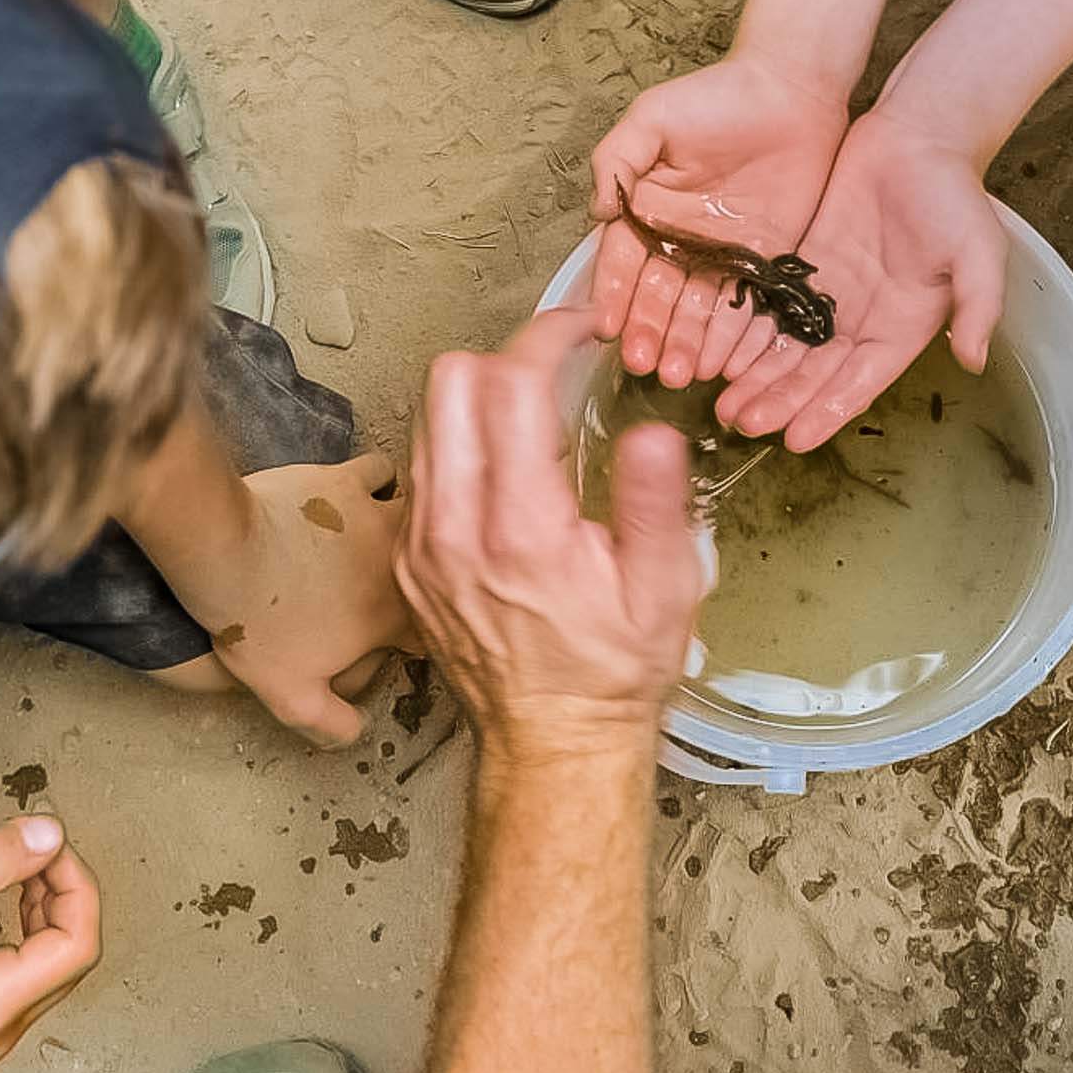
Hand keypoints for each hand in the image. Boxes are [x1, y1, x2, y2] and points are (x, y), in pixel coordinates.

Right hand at [0, 816, 99, 1065]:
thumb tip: (49, 835)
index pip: (77, 944)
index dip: (75, 883)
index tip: (51, 843)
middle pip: (69, 956)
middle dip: (62, 891)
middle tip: (37, 846)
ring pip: (49, 966)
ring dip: (45, 908)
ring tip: (22, 865)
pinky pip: (22, 976)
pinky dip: (24, 930)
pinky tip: (9, 896)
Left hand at [197, 455, 415, 747]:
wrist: (226, 555)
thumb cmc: (259, 626)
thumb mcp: (290, 697)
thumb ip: (333, 723)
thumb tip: (357, 733)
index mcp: (396, 618)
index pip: (438, 629)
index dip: (429, 634)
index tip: (411, 635)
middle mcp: (400, 565)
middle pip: (440, 568)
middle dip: (433, 575)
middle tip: (405, 582)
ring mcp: (377, 519)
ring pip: (421, 514)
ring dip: (415, 524)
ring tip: (397, 534)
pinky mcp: (347, 483)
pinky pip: (381, 471)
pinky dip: (379, 480)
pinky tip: (367, 489)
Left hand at [399, 311, 708, 755]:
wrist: (552, 741)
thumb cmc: (615, 668)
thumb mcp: (665, 590)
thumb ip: (654, 503)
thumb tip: (652, 430)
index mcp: (521, 527)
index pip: (510, 385)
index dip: (549, 337)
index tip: (583, 332)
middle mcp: (453, 527)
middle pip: (446, 382)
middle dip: (506, 357)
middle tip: (557, 371)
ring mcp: (419, 543)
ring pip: (424, 418)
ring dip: (477, 399)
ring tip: (533, 415)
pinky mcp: (406, 559)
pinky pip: (419, 468)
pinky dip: (458, 447)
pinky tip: (503, 472)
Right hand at [589, 53, 850, 388]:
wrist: (792, 89)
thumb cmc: (716, 97)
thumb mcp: (652, 119)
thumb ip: (616, 161)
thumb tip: (597, 215)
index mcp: (646, 211)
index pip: (624, 262)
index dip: (614, 296)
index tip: (606, 329)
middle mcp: (679, 242)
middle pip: (659, 297)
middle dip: (649, 331)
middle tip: (644, 366)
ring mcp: (722, 256)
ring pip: (699, 311)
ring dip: (686, 344)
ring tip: (678, 376)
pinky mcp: (765, 263)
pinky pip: (746, 307)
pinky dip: (732, 337)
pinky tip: (721, 364)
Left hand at [713, 110, 1004, 449]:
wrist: (919, 136)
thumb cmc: (955, 194)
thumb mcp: (979, 251)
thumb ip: (978, 306)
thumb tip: (974, 359)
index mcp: (904, 328)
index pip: (859, 382)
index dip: (827, 412)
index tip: (794, 440)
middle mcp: (863, 321)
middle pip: (815, 374)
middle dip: (780, 402)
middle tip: (743, 425)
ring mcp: (831, 295)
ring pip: (786, 348)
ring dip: (757, 378)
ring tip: (723, 405)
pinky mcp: (803, 265)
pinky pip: (771, 307)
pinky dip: (747, 333)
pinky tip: (720, 354)